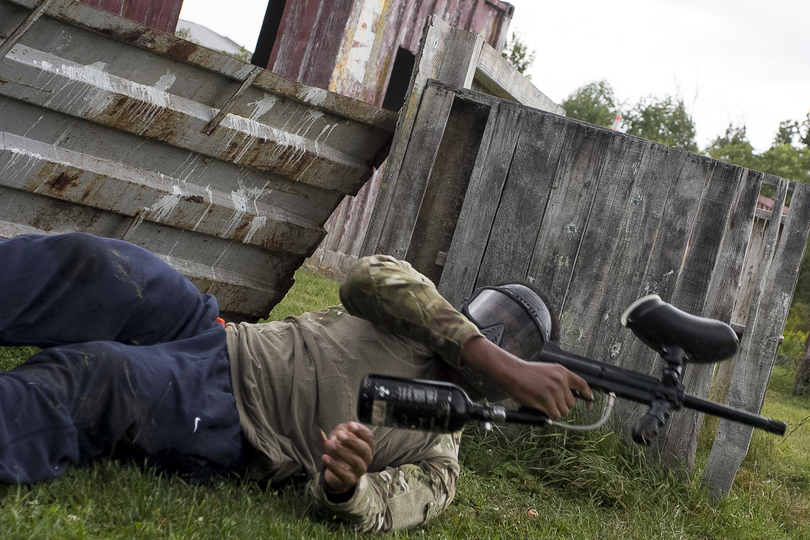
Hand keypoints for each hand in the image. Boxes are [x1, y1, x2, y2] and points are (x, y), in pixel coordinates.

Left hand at [320, 422, 373, 491]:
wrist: (337, 475)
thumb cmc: (341, 453)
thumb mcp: (339, 442)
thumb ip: (335, 435)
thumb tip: (324, 432)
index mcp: (367, 447)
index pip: (369, 437)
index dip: (360, 430)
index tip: (350, 424)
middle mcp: (367, 459)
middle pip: (364, 448)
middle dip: (351, 440)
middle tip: (339, 434)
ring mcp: (360, 471)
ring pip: (355, 461)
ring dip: (342, 451)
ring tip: (329, 444)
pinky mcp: (351, 480)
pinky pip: (343, 474)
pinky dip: (333, 465)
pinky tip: (324, 457)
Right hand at [461, 336, 591, 420]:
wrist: (511, 372)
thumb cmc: (525, 373)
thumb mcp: (547, 371)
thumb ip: (558, 381)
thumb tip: (565, 397)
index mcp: (562, 372)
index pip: (582, 384)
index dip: (588, 396)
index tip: (589, 404)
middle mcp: (560, 380)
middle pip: (571, 403)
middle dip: (562, 406)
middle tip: (549, 403)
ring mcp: (554, 390)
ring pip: (563, 411)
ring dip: (555, 411)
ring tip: (543, 405)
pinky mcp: (546, 399)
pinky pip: (555, 415)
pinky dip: (550, 416)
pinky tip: (543, 410)